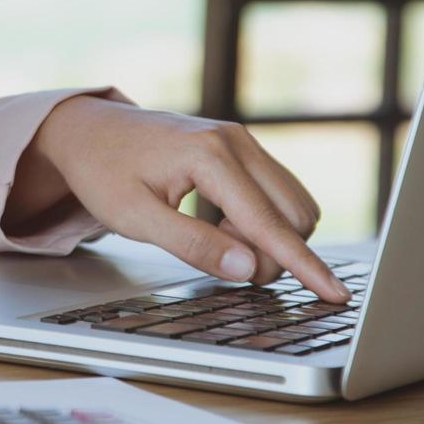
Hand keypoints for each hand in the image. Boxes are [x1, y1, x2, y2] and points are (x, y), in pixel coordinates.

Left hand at [31, 97, 348, 301]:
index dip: (303, 266)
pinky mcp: (243, 148)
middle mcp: (236, 141)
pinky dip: (262, 220)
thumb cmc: (102, 170)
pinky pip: (278, 192)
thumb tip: (248, 270)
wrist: (87, 129)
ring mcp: (243, 140)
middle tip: (217, 260)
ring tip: (213, 237)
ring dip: (268, 237)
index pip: (269, 223)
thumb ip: (193, 245)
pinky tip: (222, 223)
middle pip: (293, 215)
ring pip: (293, 204)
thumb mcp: (134, 218)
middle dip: (272, 254)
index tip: (335, 294)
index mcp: (209, 155)